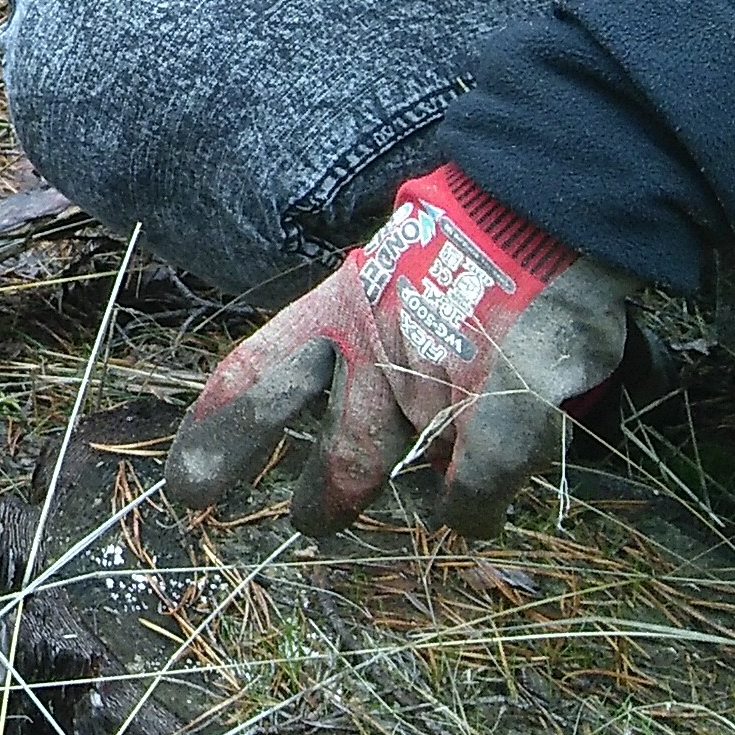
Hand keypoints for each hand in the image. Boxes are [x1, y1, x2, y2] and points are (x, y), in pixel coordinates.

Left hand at [163, 165, 637, 539]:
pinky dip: (471, 508)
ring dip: (390, 503)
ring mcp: (440, 391)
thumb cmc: (469, 241)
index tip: (187, 490)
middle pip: (336, 448)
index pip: (258, 373)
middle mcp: (379, 357)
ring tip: (408, 521)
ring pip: (402, 473)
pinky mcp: (501, 420)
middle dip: (321, 498)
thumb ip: (361, 336)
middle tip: (307, 523)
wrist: (547, 211)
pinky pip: (472, 493)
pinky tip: (471, 510)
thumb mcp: (385, 275)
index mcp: (340, 309)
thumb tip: (356, 405)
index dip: (221, 432)